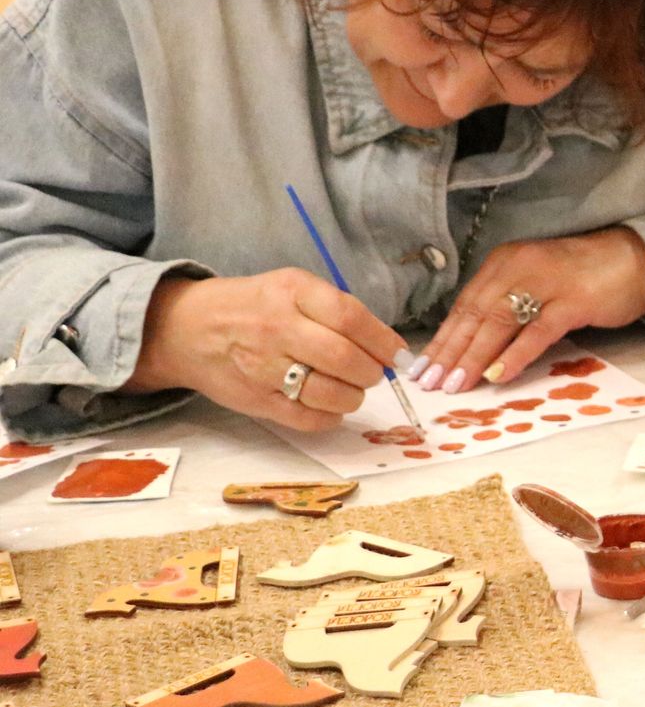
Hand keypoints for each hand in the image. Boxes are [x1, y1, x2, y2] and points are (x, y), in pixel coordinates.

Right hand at [125, 272, 408, 430]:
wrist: (185, 328)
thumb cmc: (252, 306)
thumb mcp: (291, 288)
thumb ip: (336, 310)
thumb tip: (387, 345)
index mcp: (292, 292)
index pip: (351, 318)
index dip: (383, 341)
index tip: (398, 354)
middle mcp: (277, 328)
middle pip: (344, 358)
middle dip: (371, 372)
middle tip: (373, 373)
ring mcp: (263, 367)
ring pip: (329, 393)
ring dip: (353, 396)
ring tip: (351, 388)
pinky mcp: (255, 400)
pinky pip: (307, 419)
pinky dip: (330, 416)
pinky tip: (330, 406)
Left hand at [414, 226, 644, 391]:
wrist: (635, 261)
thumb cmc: (582, 277)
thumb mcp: (535, 284)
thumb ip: (506, 306)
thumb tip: (471, 347)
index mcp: (504, 262)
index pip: (464, 304)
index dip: (442, 337)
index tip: (422, 367)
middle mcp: (520, 266)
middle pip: (475, 313)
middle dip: (449, 351)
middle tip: (429, 382)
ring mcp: (547, 281)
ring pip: (499, 321)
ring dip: (474, 355)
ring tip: (456, 383)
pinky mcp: (574, 299)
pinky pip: (538, 330)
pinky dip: (516, 354)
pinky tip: (499, 375)